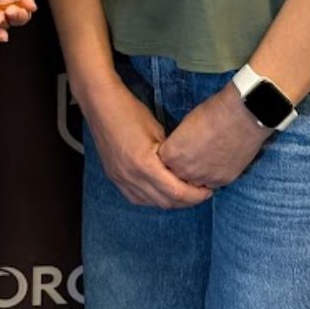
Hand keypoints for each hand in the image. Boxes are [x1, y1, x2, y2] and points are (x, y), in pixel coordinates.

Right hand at [81, 80, 210, 209]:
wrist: (101, 105)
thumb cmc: (131, 111)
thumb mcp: (158, 131)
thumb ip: (171, 155)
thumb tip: (185, 169)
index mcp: (145, 165)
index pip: (177, 192)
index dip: (196, 195)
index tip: (209, 190)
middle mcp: (131, 177)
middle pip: (166, 202)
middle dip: (187, 201)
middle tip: (200, 193)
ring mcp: (120, 179)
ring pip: (151, 203)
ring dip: (170, 201)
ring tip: (184, 193)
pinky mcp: (114, 177)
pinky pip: (136, 198)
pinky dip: (152, 199)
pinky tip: (161, 192)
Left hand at [157, 85, 271, 190]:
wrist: (242, 116)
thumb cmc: (212, 112)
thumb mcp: (185, 124)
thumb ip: (178, 142)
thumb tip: (179, 148)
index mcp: (172, 155)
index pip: (162, 163)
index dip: (170, 156)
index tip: (175, 150)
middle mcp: (185, 171)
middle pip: (176, 177)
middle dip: (180, 169)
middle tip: (191, 157)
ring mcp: (204, 178)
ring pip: (194, 184)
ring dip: (196, 176)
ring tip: (203, 162)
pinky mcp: (222, 181)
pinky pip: (212, 184)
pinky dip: (212, 177)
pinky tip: (216, 164)